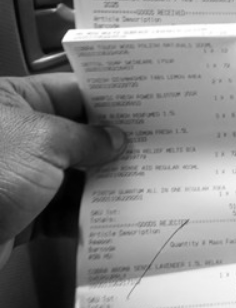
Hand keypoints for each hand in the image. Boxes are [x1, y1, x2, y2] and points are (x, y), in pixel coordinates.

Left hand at [0, 73, 125, 243]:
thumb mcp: (43, 142)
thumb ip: (85, 138)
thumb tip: (115, 138)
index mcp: (12, 102)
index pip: (70, 92)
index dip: (108, 100)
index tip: (142, 108)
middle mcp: (16, 136)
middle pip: (76, 135)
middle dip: (110, 145)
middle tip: (149, 147)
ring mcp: (20, 176)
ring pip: (74, 175)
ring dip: (103, 182)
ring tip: (139, 182)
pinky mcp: (23, 213)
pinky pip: (64, 211)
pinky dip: (87, 215)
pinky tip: (110, 215)